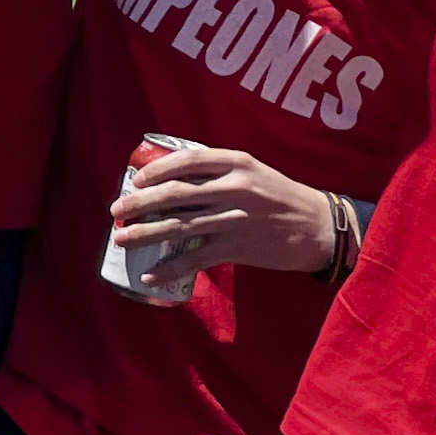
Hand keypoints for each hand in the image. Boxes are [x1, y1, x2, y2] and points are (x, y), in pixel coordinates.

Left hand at [111, 144, 340, 278]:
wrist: (319, 227)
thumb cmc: (282, 196)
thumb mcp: (254, 171)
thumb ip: (219, 172)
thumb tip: (173, 179)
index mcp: (237, 163)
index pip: (187, 160)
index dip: (156, 170)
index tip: (136, 180)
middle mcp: (235, 187)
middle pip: (175, 194)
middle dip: (140, 203)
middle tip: (116, 210)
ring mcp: (236, 219)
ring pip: (179, 226)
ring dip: (145, 234)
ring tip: (121, 239)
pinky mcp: (238, 248)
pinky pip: (195, 259)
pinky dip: (169, 268)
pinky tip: (149, 274)